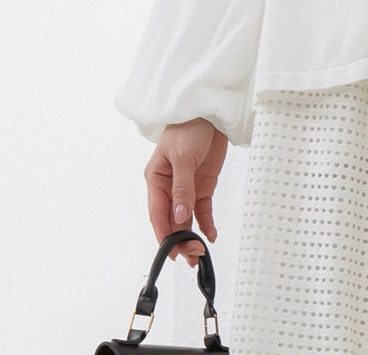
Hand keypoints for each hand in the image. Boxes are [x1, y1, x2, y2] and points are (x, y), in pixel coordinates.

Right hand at [144, 118, 227, 264]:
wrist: (209, 112)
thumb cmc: (187, 127)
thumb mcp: (182, 156)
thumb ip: (182, 187)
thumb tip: (179, 216)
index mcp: (156, 180)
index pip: (158, 214)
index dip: (164, 234)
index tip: (172, 251)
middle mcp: (169, 188)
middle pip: (172, 221)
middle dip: (180, 240)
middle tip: (192, 256)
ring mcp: (186, 188)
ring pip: (186, 219)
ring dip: (192, 237)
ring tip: (199, 256)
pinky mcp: (203, 186)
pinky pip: (202, 209)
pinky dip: (206, 223)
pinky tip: (211, 236)